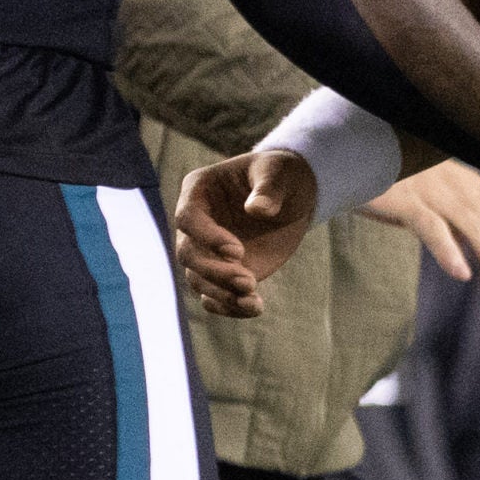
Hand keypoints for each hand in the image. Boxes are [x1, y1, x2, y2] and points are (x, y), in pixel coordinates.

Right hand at [174, 149, 317, 317]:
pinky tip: (254, 308)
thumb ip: (268, 188)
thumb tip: (257, 209)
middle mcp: (195, 223)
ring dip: (222, 294)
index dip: (207, 237)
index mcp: (198, 190)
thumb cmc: (280, 174)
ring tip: (253, 299)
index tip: (237, 251)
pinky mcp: (222, 271)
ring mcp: (207, 250)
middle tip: (248, 281)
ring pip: (197, 279)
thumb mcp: (278, 172)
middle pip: (188, 254)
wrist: (292, 197)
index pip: (187, 218)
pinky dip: (229, 307)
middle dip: (214, 272)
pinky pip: (213, 296)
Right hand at [362, 160, 479, 314]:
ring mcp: (434, 190)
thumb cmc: (394, 184)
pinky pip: (432, 226)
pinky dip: (449, 250)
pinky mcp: (406, 198)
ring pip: (476, 229)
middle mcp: (459, 185)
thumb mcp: (435, 204)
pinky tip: (461, 274)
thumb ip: (460, 228)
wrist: (350, 156)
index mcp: (470, 187)